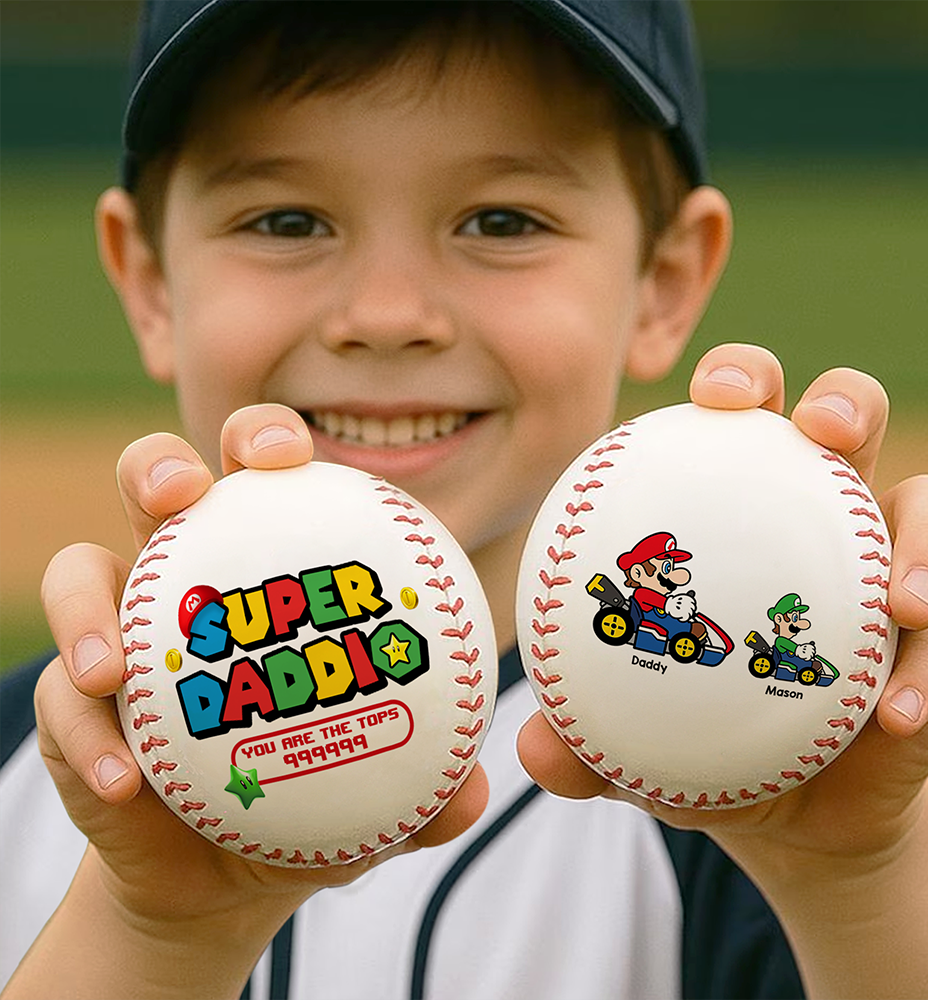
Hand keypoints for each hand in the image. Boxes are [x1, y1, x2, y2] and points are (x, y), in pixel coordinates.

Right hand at [36, 405, 488, 946]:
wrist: (227, 870)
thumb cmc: (315, 796)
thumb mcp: (378, 793)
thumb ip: (424, 788)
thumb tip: (474, 793)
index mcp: (265, 567)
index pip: (262, 478)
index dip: (268, 441)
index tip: (292, 457)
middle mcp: (188, 580)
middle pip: (155, 484)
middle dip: (160, 467)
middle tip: (185, 494)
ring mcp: (124, 636)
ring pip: (77, 573)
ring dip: (87, 606)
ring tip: (117, 667)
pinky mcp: (75, 706)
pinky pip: (62, 704)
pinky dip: (87, 738)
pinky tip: (125, 782)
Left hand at [518, 344, 927, 865]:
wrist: (790, 809)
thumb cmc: (701, 741)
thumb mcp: (634, 743)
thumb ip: (585, 740)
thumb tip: (532, 748)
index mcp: (741, 509)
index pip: (743, 419)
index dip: (736, 380)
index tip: (710, 395)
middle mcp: (819, 519)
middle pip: (849, 419)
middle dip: (842, 402)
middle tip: (818, 430)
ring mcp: (887, 571)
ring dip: (922, 537)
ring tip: (896, 599)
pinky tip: (891, 714)